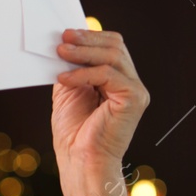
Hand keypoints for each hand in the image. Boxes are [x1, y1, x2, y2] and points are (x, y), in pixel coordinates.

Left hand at [50, 27, 148, 181]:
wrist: (80, 162)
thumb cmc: (74, 133)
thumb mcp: (68, 91)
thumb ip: (70, 68)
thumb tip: (62, 44)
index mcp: (118, 80)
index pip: (112, 46)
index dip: (90, 36)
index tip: (65, 33)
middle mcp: (131, 83)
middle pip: (116, 46)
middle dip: (87, 39)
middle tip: (62, 38)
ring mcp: (136, 91)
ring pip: (113, 56)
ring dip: (83, 51)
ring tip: (60, 52)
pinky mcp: (134, 99)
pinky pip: (108, 74)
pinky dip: (83, 73)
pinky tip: (64, 79)